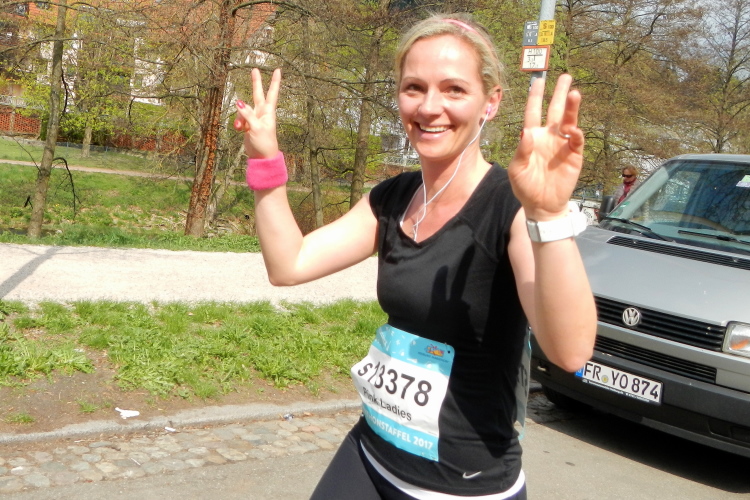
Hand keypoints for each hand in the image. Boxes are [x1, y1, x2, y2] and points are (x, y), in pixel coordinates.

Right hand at [234, 68, 280, 158]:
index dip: (275, 82)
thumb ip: (247, 114)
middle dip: (256, 82)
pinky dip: (238, 124)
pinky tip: (239, 131)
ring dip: (239, 118)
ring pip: (243, 110)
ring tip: (240, 128)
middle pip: (258, 94)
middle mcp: (262, 113)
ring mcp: (255, 118)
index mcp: (268, 112)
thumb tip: (238, 102)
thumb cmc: (264, 143)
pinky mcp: (248, 125)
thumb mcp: (255, 128)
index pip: (272, 93)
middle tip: (255, 69)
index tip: (278, 70)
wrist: (262, 157)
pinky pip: (240, 119)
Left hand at [508, 74, 583, 220]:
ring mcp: (562, 144)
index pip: (534, 112)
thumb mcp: (517, 169)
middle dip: (559, 93)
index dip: (536, 96)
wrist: (542, 204)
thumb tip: (526, 131)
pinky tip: (573, 129)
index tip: (538, 80)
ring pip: (568, 121)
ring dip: (571, 108)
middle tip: (565, 76)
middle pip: (555, 110)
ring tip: (574, 92)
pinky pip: (576, 140)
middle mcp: (548, 136)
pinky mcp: (573, 155)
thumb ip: (522, 150)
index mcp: (532, 137)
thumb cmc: (525, 186)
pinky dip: (576, 133)